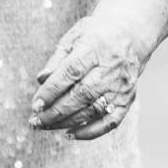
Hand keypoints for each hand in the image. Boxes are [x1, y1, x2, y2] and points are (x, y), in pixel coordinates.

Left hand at [31, 15, 146, 140]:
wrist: (132, 33)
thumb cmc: (96, 34)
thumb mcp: (74, 36)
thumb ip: (57, 59)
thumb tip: (41, 80)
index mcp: (95, 47)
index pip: (71, 72)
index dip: (52, 90)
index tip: (35, 104)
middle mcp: (110, 68)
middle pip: (82, 95)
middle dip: (56, 111)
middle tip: (35, 121)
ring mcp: (121, 86)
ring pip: (93, 110)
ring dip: (67, 122)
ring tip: (45, 126)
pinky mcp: (128, 99)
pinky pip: (111, 121)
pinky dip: (90, 132)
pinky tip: (70, 134)